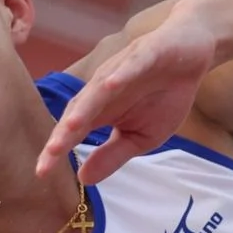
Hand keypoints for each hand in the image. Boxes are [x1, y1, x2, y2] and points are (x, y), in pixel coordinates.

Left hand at [38, 0, 220, 184]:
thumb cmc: (164, 95)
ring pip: (98, 90)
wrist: (191, 53)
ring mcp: (121, 70)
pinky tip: (111, 85)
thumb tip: (84, 179)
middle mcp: (103, 90)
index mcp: (101, 112)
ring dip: (85, 107)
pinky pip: (131, 65)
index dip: (58, 151)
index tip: (41, 174)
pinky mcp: (145, 54)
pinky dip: (121, 74)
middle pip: (78, 112)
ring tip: (72, 126)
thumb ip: (113, 155)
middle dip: (64, 133)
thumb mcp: (143, 136)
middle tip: (50, 155)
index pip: (74, 133)